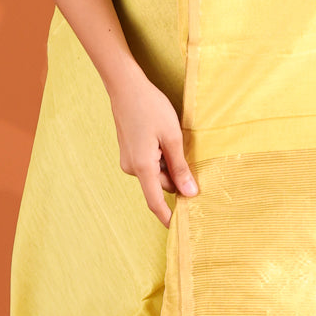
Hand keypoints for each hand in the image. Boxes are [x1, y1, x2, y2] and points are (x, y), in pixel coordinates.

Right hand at [108, 69, 197, 227]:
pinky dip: (160, 157)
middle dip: (176, 177)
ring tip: (173, 139)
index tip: (179, 228)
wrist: (126, 87)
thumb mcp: (172, 136)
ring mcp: (128, 160)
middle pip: (160, 184)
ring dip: (168, 164)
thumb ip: (181, 167)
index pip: (156, 202)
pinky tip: (164, 137)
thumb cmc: (151, 108)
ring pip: (155, 173)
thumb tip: (190, 193)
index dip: (167, 216)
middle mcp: (132, 167)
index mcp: (143, 166)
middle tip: (190, 155)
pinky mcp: (128, 152)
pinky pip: (149, 163)